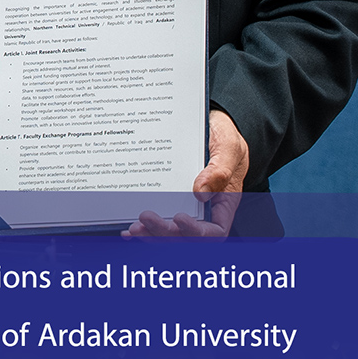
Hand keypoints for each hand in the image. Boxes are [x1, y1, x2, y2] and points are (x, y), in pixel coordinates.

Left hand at [123, 108, 248, 237]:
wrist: (213, 124)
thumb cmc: (225, 137)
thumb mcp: (229, 147)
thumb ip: (219, 170)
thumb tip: (200, 194)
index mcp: (223, 202)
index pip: (214, 230)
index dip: (196, 231)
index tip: (179, 218)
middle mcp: (204, 208)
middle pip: (186, 233)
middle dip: (165, 231)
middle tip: (145, 218)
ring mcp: (185, 204)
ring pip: (170, 230)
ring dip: (152, 233)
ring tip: (135, 228)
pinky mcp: (169, 196)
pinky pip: (158, 215)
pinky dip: (144, 225)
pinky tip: (128, 228)